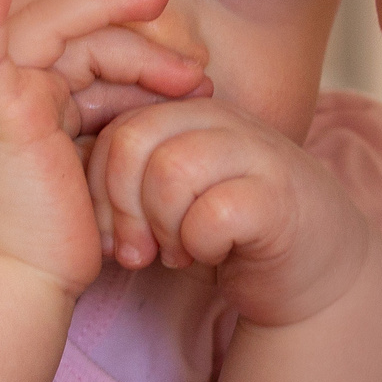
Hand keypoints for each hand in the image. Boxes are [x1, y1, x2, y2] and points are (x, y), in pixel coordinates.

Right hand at [0, 0, 208, 298]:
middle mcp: (15, 89)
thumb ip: (120, 129)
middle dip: (146, 47)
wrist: (21, 283)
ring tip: (185, 71)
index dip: (147, 59)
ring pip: (61, 31)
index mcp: (38, 102)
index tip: (199, 83)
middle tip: (199, 74)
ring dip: (125, 37)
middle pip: (85, 37)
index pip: (94, 53)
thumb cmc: (59, 241)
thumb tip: (178, 102)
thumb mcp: (105, 172)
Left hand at [87, 98, 381, 327]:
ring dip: (163, 227)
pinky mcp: (280, 198)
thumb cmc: (229, 230)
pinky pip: (213, 214)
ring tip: (178, 251)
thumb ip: (130, 174)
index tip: (112, 233)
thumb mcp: (172, 192)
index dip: (98, 187)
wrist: (313, 269)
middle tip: (138, 250)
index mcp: (187, 112)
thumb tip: (68, 178)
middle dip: (122, 209)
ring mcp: (255, 153)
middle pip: (132, 141)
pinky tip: (209, 254)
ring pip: (170, 171)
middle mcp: (221, 120)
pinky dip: (199, 245)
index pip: (113, 125)